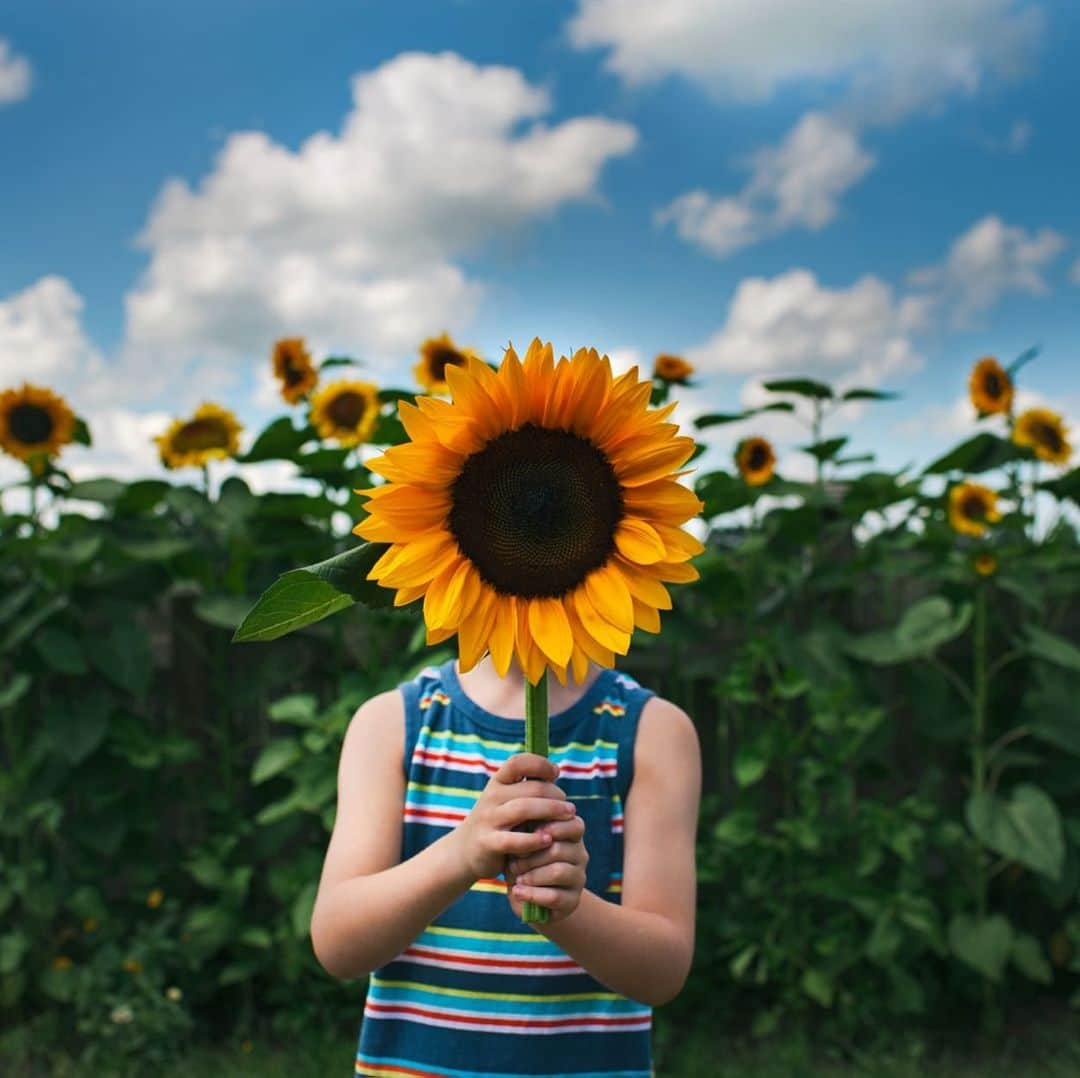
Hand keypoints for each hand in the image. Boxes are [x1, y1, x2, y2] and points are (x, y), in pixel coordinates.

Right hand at [451, 753, 576, 881]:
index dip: (540, 764)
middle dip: (555, 795)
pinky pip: (513, 840)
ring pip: (522, 809)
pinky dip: (533, 840)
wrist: (464, 851)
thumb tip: (554, 773)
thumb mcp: (506, 800)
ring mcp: (488, 819)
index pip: (517, 763)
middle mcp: (491, 797)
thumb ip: (526, 789)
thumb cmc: (497, 822)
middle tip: (570, 806)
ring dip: (550, 811)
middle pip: (529, 788)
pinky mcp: (488, 843)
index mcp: (497, 783)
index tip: (555, 773)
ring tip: (568, 817)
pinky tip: (548, 840)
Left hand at [504, 814, 587, 922]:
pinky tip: (517, 892)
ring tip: (517, 879)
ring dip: (532, 875)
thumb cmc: (523, 861)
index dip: (552, 827)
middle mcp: (580, 855)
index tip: (532, 831)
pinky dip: (532, 894)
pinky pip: (554, 896)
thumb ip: (526, 831)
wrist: (528, 895)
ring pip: (558, 872)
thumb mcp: (522, 842)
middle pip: (559, 849)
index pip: (575, 825)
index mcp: (572, 835)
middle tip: (514, 863)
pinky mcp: (573, 901)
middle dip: (531, 856)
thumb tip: (524, 827)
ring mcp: (579, 878)